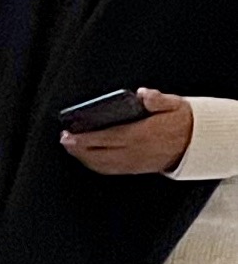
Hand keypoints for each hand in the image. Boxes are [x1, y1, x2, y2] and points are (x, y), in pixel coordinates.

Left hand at [63, 87, 194, 175]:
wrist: (199, 143)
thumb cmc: (184, 121)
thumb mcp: (175, 104)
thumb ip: (158, 99)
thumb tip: (143, 93)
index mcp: (142, 134)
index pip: (106, 138)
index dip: (84, 139)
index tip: (68, 134)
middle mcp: (136, 151)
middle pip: (99, 154)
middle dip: (77, 149)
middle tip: (64, 140)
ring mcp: (136, 162)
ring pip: (103, 165)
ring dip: (84, 158)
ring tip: (72, 148)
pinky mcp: (137, 169)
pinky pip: (111, 170)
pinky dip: (96, 165)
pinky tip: (88, 158)